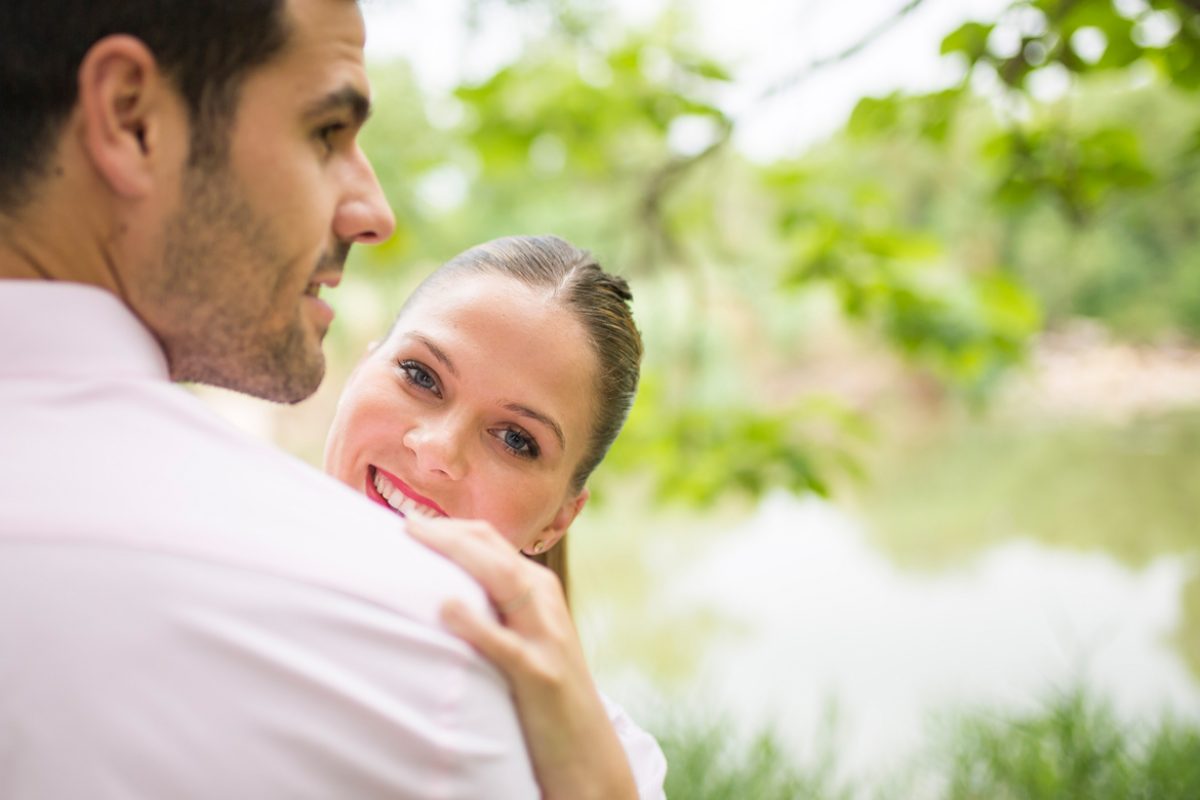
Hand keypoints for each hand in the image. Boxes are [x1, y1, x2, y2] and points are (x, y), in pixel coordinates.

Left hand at [405, 516, 637, 799]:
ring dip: (457, 554)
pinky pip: (505, 643)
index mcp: (539, 590)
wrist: (585, 750)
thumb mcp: (523, 638)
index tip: (410, 523)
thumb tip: (443, 587)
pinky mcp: (540, 676)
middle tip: (404, 525)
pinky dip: (475, 623)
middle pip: (493, 550)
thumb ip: (495, 608)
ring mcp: (545, 637)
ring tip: (416, 540)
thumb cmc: (542, 694)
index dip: (450, 527)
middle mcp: (544, 603)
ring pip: (502, 579)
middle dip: (447, 532)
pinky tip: (446, 607)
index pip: (491, 541)